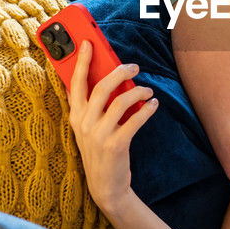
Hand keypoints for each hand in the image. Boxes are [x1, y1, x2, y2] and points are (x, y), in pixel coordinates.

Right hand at [66, 41, 158, 211]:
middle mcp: (84, 123)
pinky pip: (135, 120)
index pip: (75, 83)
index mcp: (75, 116)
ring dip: (138, 91)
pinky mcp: (115, 145)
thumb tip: (110, 78)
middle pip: (101, 87)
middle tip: (134, 66)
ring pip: (120, 101)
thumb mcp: (89, 128)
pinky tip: (153, 105)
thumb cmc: (99, 150)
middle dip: (120, 71)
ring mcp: (98, 134)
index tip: (88, 42)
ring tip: (148, 91)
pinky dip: (147, 109)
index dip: (81, 61)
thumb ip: (93, 106)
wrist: (105, 186)